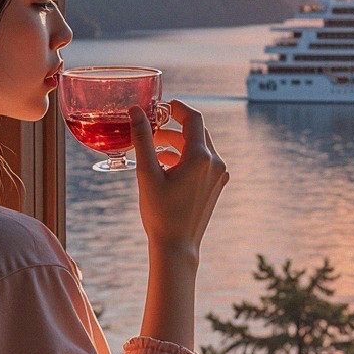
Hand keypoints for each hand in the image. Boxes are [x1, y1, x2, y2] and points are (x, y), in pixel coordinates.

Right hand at [130, 98, 228, 259]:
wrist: (177, 247)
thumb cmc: (161, 214)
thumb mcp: (147, 174)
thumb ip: (142, 139)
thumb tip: (136, 111)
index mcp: (201, 158)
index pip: (193, 118)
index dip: (176, 107)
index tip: (160, 105)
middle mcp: (215, 164)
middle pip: (196, 132)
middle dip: (172, 126)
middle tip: (150, 126)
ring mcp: (218, 176)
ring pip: (198, 147)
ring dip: (176, 143)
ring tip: (152, 147)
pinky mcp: (215, 186)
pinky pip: (201, 162)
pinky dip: (183, 157)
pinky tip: (164, 164)